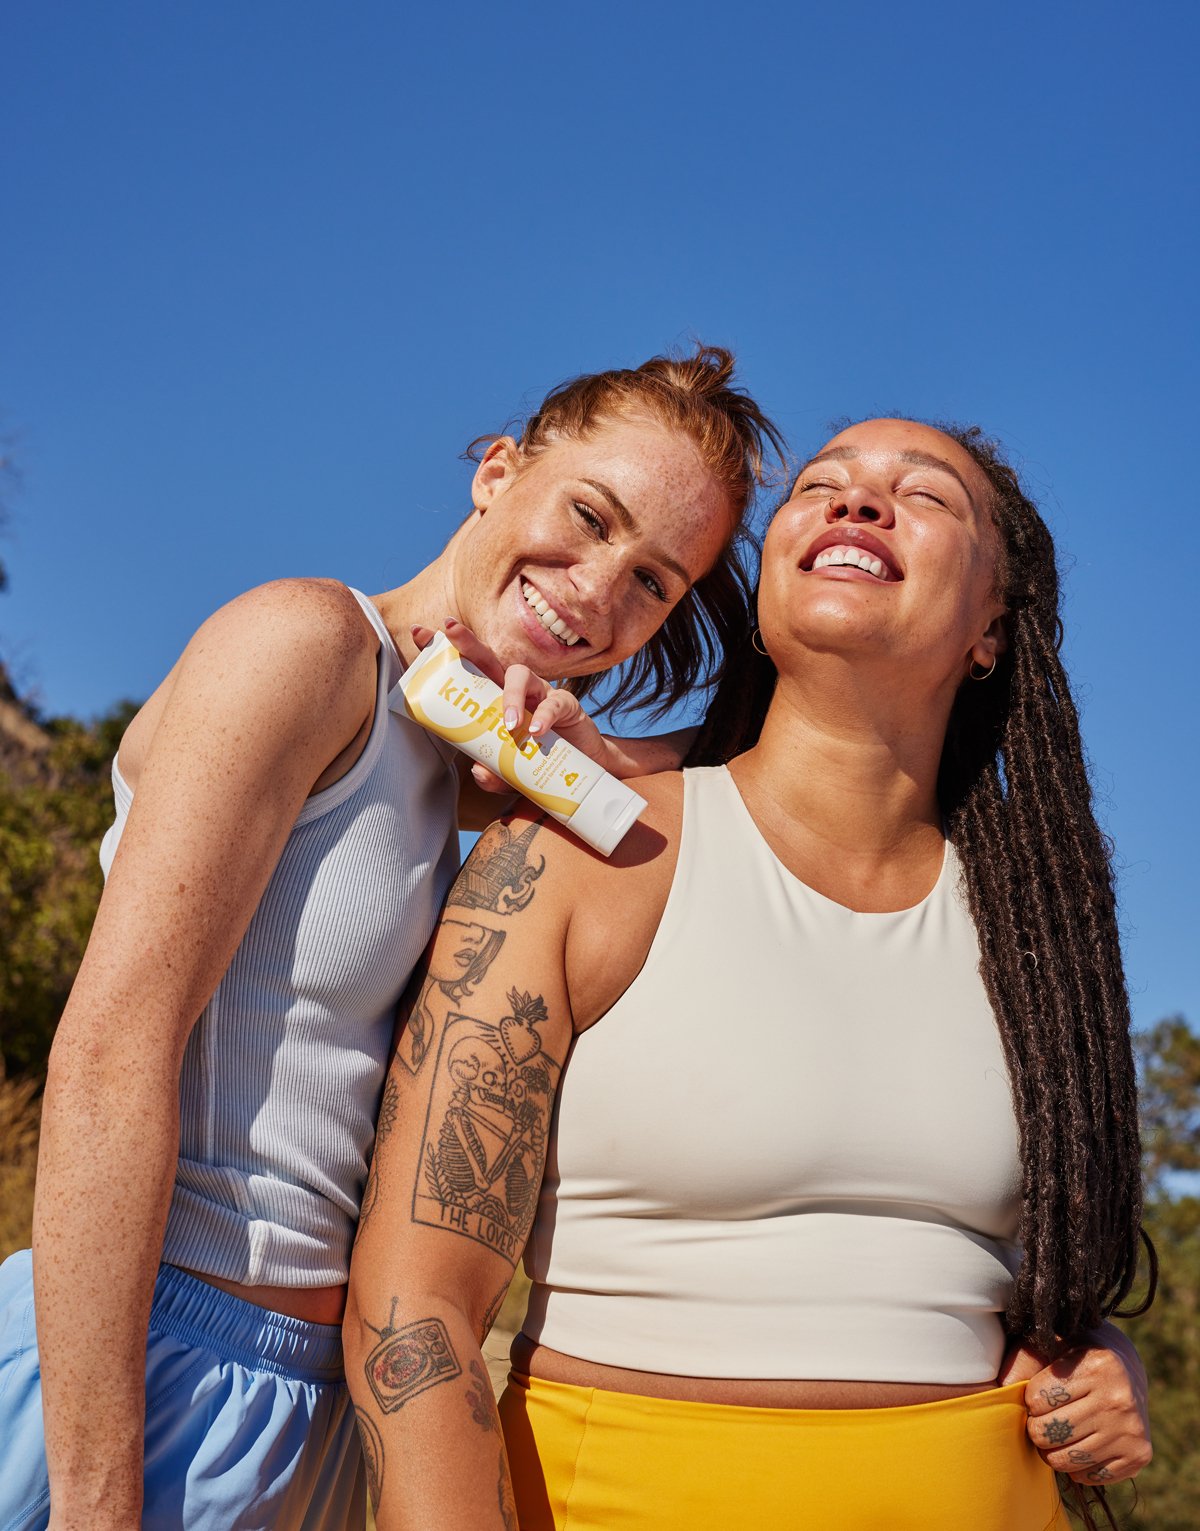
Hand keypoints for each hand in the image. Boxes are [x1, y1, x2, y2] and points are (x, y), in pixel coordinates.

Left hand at [412, 620, 616, 791]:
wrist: (577, 773)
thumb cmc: (535, 762)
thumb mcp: (507, 774)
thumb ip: (492, 775)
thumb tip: (479, 771)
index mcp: (492, 698)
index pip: (465, 670)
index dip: (443, 650)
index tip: (418, 633)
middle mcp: (513, 689)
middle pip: (488, 658)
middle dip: (467, 642)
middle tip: (451, 631)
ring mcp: (539, 694)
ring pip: (520, 675)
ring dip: (511, 696)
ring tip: (509, 724)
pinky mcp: (566, 706)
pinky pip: (554, 703)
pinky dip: (544, 717)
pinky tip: (535, 732)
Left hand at [1000, 1324, 1150, 1485]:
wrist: (1126, 1368)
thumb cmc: (1075, 1354)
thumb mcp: (1050, 1344)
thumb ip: (1022, 1362)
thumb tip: (998, 1391)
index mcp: (1097, 1365)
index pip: (1037, 1399)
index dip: (1031, 1400)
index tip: (1041, 1394)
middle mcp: (1118, 1399)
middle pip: (1049, 1433)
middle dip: (1037, 1428)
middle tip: (1045, 1418)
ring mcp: (1131, 1431)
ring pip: (1066, 1460)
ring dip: (1052, 1451)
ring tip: (1058, 1433)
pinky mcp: (1138, 1456)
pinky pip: (1089, 1476)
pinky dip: (1076, 1466)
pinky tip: (1081, 1443)